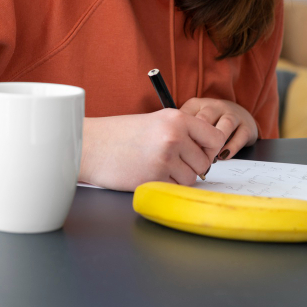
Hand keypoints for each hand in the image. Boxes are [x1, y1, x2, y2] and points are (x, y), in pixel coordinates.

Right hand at [79, 111, 226, 190]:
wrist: (91, 145)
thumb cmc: (120, 135)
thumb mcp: (156, 121)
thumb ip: (183, 132)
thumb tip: (209, 151)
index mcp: (176, 118)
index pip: (215, 137)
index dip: (209, 149)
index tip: (199, 152)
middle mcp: (174, 136)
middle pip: (204, 162)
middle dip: (191, 166)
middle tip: (171, 162)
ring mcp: (165, 158)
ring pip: (191, 178)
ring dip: (178, 177)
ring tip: (156, 166)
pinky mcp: (155, 178)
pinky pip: (175, 188)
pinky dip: (165, 185)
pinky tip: (148, 173)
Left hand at [179, 98, 257, 160]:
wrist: (239, 115)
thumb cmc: (211, 122)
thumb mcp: (194, 121)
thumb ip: (183, 131)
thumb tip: (173, 149)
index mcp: (198, 104)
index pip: (187, 116)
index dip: (183, 134)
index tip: (179, 150)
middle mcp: (215, 106)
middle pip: (206, 119)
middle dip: (199, 138)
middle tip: (194, 156)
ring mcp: (232, 114)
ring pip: (226, 123)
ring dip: (217, 141)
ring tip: (209, 157)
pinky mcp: (246, 126)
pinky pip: (241, 135)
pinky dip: (232, 147)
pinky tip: (223, 156)